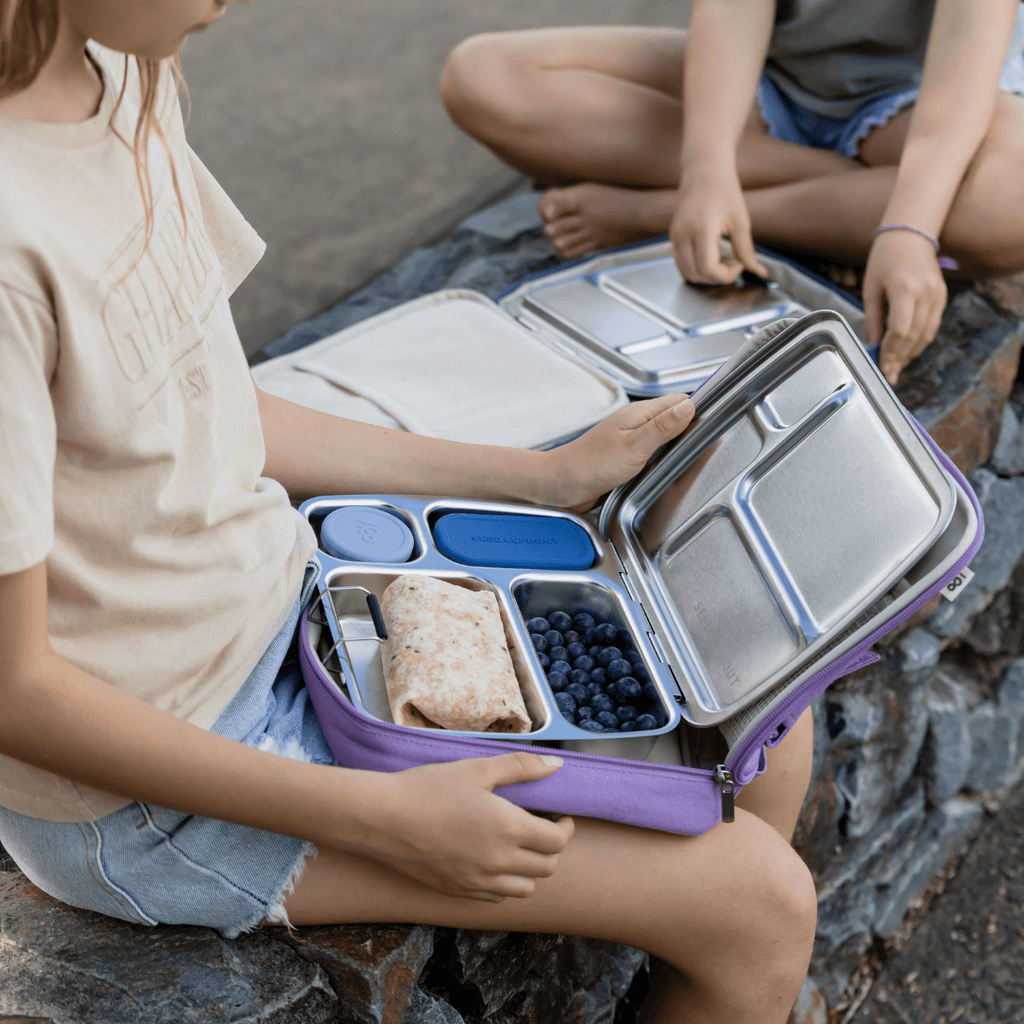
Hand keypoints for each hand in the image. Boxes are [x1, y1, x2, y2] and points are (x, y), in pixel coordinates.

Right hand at [359, 753, 573, 900]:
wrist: (382, 819)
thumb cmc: (428, 788)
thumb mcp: (477, 769)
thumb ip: (520, 767)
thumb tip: (556, 766)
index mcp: (508, 829)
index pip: (557, 842)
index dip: (565, 829)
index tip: (559, 815)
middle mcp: (498, 862)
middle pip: (546, 868)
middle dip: (552, 848)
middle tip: (543, 828)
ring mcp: (477, 882)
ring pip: (524, 889)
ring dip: (532, 870)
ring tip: (520, 846)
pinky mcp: (458, 892)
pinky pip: (496, 898)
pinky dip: (506, 883)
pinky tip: (494, 861)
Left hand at [544, 394, 696, 512]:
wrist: (562, 484)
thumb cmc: (590, 465)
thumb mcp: (634, 446)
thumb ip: (662, 427)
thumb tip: (689, 407)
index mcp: (639, 414)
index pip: (678, 401)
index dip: (697, 409)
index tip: (714, 420)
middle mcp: (636, 423)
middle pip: (674, 418)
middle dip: (690, 428)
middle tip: (707, 441)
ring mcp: (631, 439)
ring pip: (664, 436)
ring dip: (677, 444)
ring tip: (690, 454)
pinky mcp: (627, 457)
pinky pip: (653, 452)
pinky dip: (663, 458)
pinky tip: (667, 467)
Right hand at [670, 166, 768, 284]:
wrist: (703, 170)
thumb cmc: (724, 190)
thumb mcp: (741, 221)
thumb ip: (747, 251)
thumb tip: (760, 272)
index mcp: (702, 230)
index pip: (709, 269)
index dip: (727, 275)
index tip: (740, 264)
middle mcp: (683, 235)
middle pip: (697, 275)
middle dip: (717, 277)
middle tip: (734, 263)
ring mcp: (675, 237)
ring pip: (686, 273)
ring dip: (706, 275)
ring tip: (722, 260)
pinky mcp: (673, 237)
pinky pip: (681, 264)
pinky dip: (696, 268)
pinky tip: (711, 256)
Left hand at [863, 230, 947, 385]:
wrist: (910, 235)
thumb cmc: (883, 260)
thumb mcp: (870, 289)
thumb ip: (872, 320)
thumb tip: (872, 347)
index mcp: (904, 289)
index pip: (899, 330)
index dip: (890, 352)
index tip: (882, 367)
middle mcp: (925, 293)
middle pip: (913, 336)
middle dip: (900, 359)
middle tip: (888, 375)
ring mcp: (937, 295)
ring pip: (926, 335)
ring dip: (911, 354)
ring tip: (896, 367)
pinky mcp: (942, 296)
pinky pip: (932, 326)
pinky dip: (920, 342)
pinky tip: (907, 351)